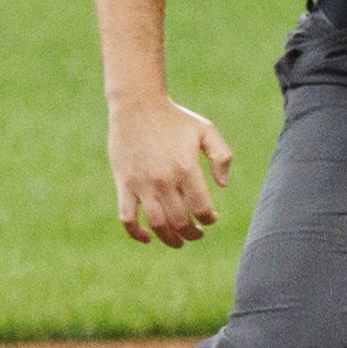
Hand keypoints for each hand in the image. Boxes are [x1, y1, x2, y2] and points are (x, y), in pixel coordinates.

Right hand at [108, 95, 233, 246]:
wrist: (137, 105)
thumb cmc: (175, 118)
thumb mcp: (206, 131)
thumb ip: (221, 157)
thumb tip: (223, 186)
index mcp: (186, 169)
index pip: (201, 209)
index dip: (209, 219)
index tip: (211, 218)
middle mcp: (164, 180)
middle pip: (180, 222)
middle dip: (192, 234)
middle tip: (197, 234)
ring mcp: (141, 184)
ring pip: (156, 224)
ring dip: (169, 239)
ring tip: (178, 241)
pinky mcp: (123, 184)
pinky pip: (126, 217)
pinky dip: (135, 233)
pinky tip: (146, 238)